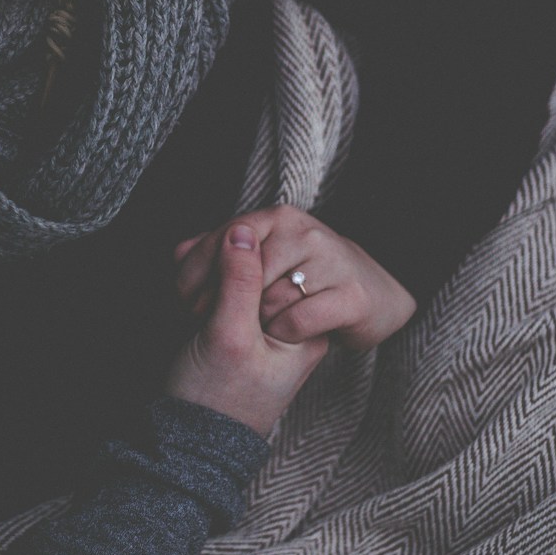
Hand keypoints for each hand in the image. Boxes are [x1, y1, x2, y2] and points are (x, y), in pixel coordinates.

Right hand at [165, 223, 329, 435]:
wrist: (187, 442)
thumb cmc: (214, 398)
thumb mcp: (229, 337)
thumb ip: (239, 282)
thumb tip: (242, 230)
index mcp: (302, 329)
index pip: (276, 265)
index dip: (236, 266)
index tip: (209, 300)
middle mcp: (287, 323)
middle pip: (256, 265)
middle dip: (217, 272)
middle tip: (194, 307)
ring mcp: (258, 324)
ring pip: (233, 272)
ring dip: (203, 278)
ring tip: (187, 313)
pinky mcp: (231, 325)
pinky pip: (219, 287)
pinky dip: (198, 286)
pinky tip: (182, 300)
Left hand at [175, 206, 415, 350]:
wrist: (378, 296)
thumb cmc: (308, 280)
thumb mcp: (262, 262)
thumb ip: (221, 255)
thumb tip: (177, 251)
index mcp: (278, 217)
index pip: (223, 237)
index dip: (194, 271)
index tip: (181, 301)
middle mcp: (305, 231)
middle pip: (242, 269)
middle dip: (215, 301)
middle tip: (204, 322)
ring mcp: (331, 261)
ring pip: (268, 297)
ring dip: (249, 322)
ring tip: (243, 330)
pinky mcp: (352, 297)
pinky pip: (298, 319)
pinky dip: (280, 333)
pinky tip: (276, 337)